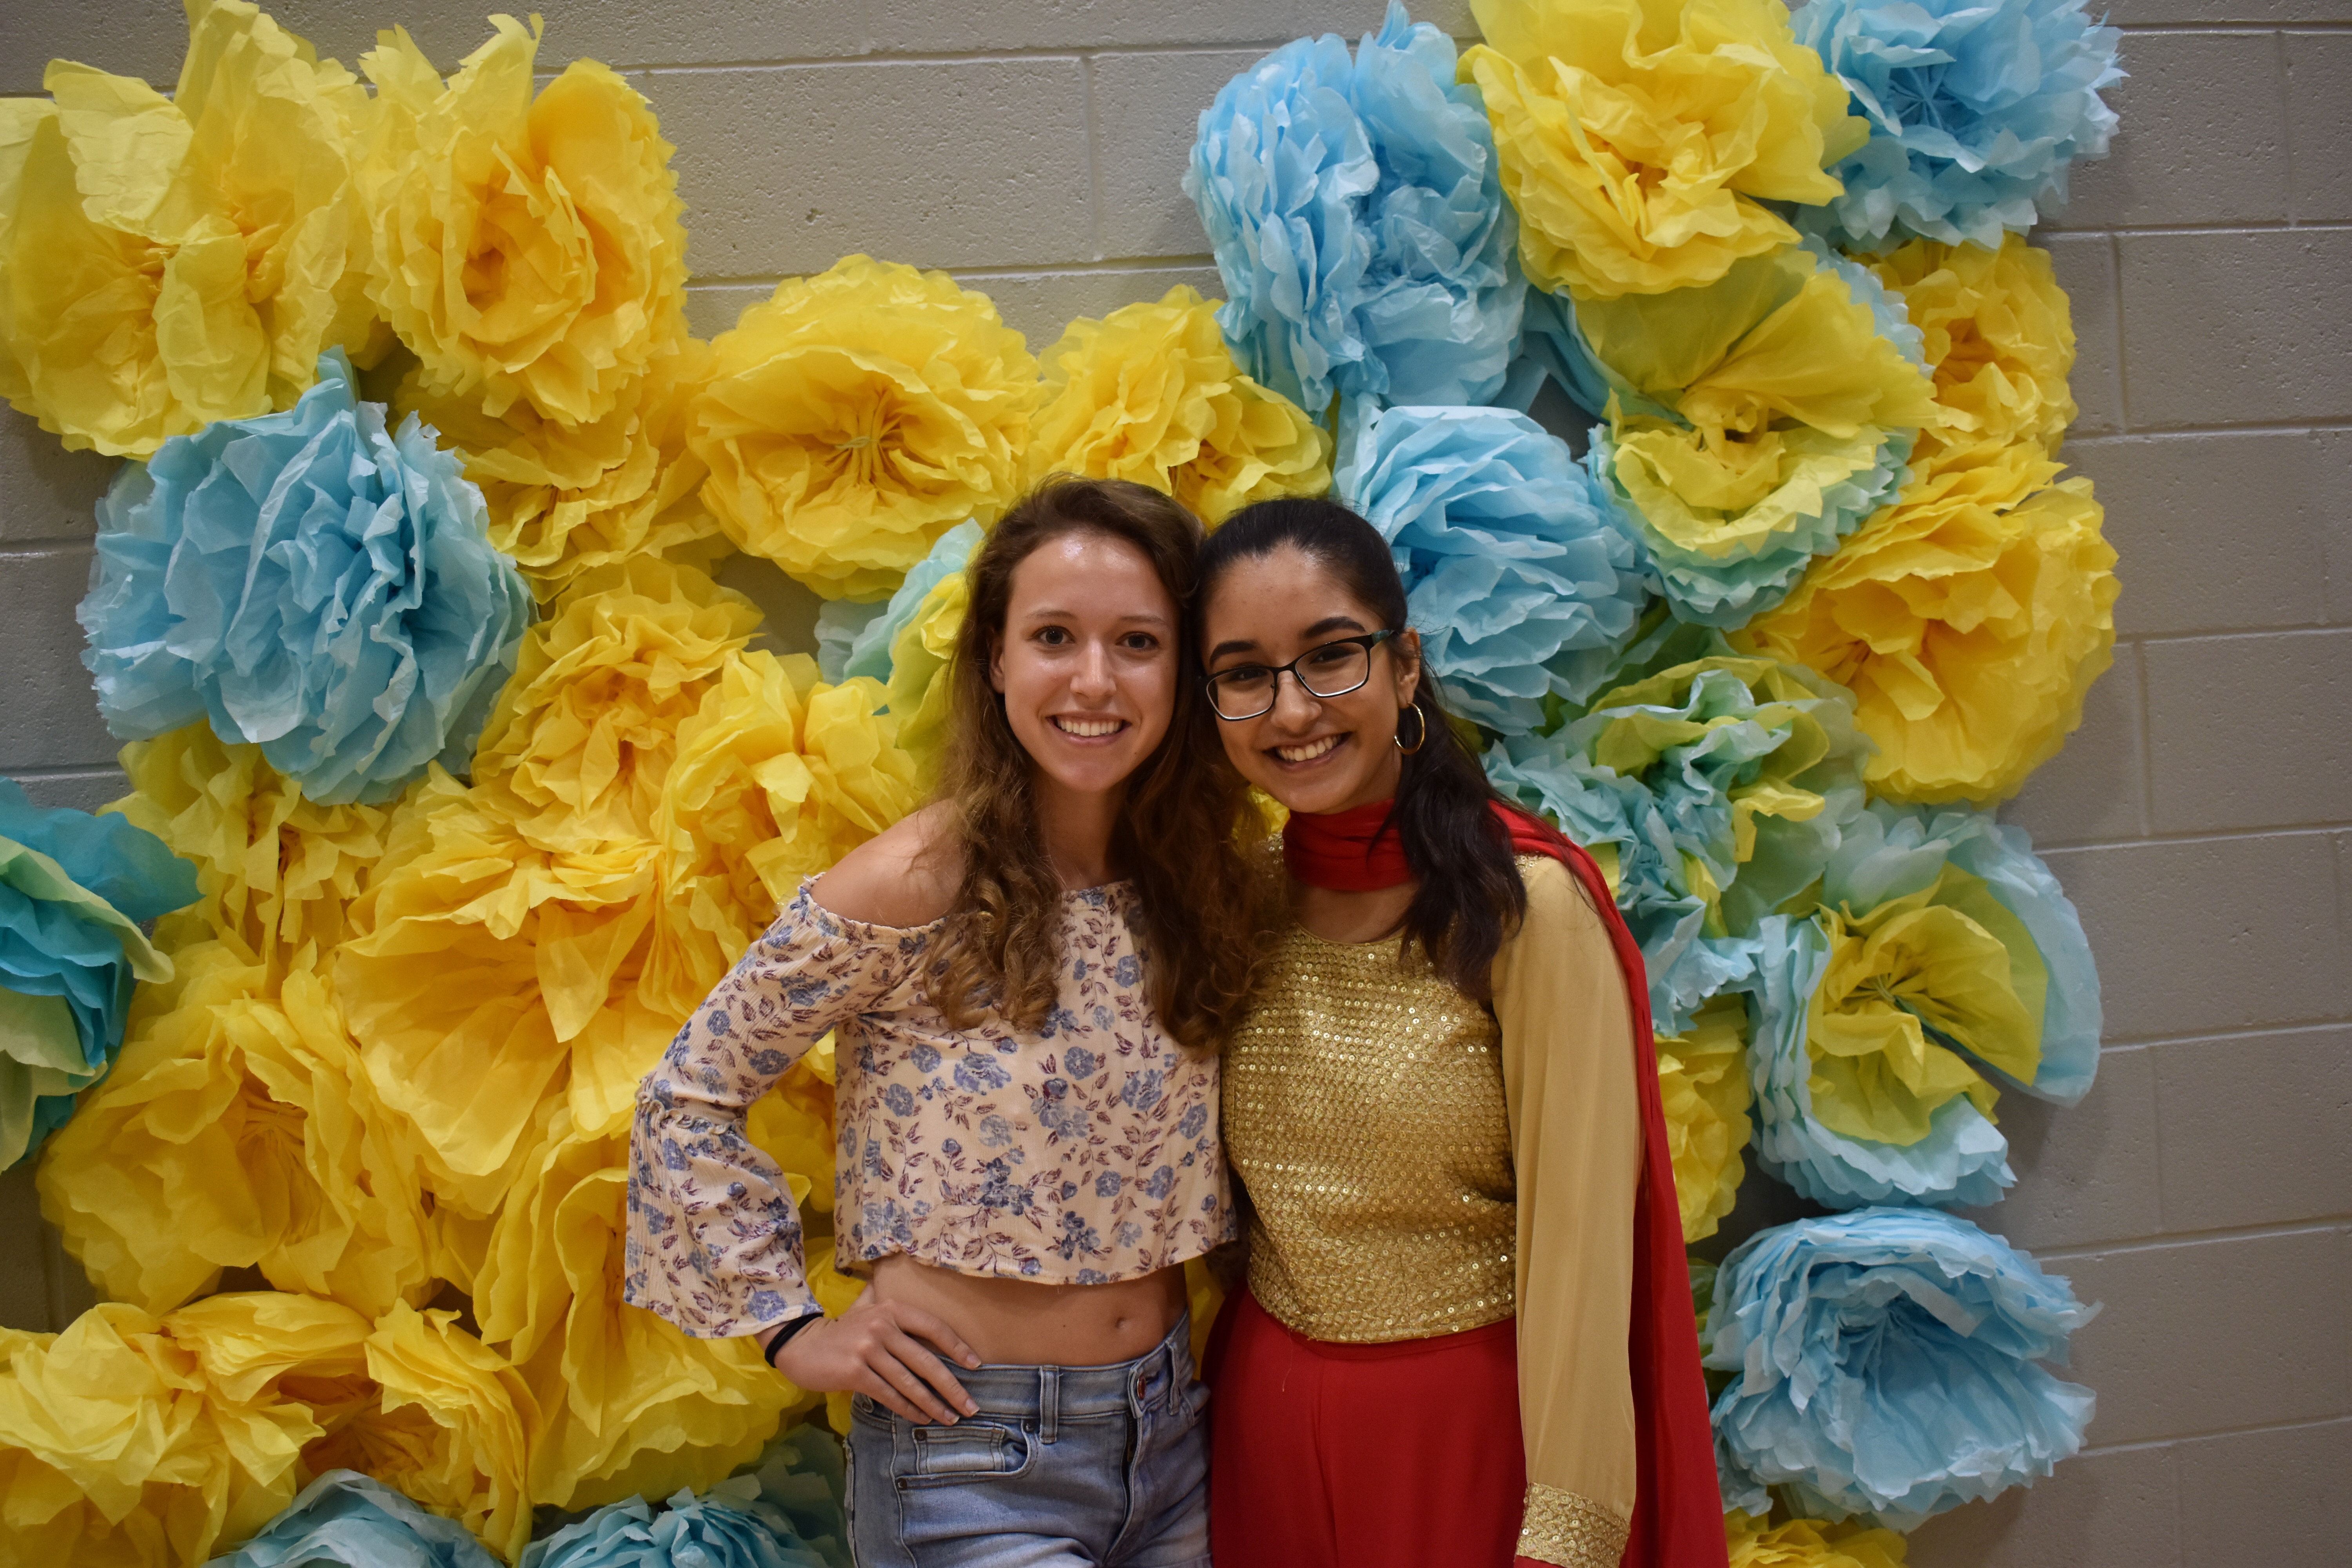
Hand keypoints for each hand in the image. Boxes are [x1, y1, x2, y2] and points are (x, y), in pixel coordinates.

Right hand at [767, 1295, 982, 1423]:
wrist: (802, 1344)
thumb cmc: (841, 1330)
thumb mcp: (868, 1310)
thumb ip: (893, 1310)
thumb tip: (927, 1317)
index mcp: (892, 1309)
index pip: (934, 1327)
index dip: (957, 1347)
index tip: (976, 1365)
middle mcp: (883, 1326)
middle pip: (927, 1360)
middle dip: (952, 1386)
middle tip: (970, 1405)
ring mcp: (868, 1349)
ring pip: (910, 1382)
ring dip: (934, 1403)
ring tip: (951, 1417)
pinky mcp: (856, 1372)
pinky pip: (890, 1395)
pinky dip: (909, 1408)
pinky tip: (922, 1418)